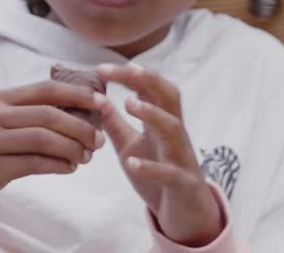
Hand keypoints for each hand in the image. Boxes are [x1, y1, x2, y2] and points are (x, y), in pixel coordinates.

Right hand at [0, 80, 105, 235]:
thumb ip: (25, 117)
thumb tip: (75, 113)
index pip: (45, 88)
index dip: (78, 93)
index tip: (102, 104)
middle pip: (49, 114)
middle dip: (81, 126)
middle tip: (98, 140)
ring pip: (44, 138)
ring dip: (73, 148)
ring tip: (85, 157)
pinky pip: (33, 164)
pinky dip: (58, 165)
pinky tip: (68, 168)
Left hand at [96, 63, 221, 246]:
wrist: (186, 214)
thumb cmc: (158, 175)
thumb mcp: (130, 147)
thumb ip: (115, 124)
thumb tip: (97, 98)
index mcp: (161, 122)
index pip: (150, 89)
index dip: (130, 75)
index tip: (102, 69)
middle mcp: (174, 134)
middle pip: (170, 97)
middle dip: (149, 80)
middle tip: (125, 71)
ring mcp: (181, 158)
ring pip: (174, 129)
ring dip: (153, 114)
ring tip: (129, 104)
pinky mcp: (183, 184)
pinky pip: (171, 173)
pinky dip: (152, 167)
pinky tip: (132, 163)